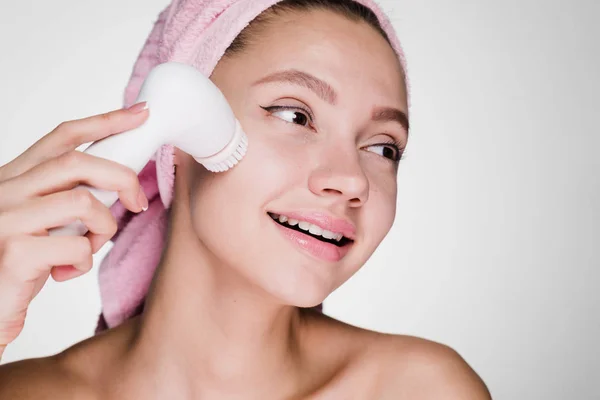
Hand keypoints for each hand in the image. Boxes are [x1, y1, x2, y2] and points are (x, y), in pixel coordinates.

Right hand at [0, 102, 148, 358]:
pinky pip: (76, 245)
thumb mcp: (41, 222)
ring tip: (93, 245)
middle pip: (77, 162)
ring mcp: (7, 220)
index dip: (105, 122)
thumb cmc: (16, 266)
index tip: (140, 113)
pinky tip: (67, 271)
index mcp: (14, 179)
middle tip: (138, 201)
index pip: (61, 137)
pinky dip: (85, 259)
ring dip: (104, 225)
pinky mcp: (14, 253)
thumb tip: (118, 186)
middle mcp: (5, 191)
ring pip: (82, 201)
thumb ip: (65, 200)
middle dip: (121, 176)